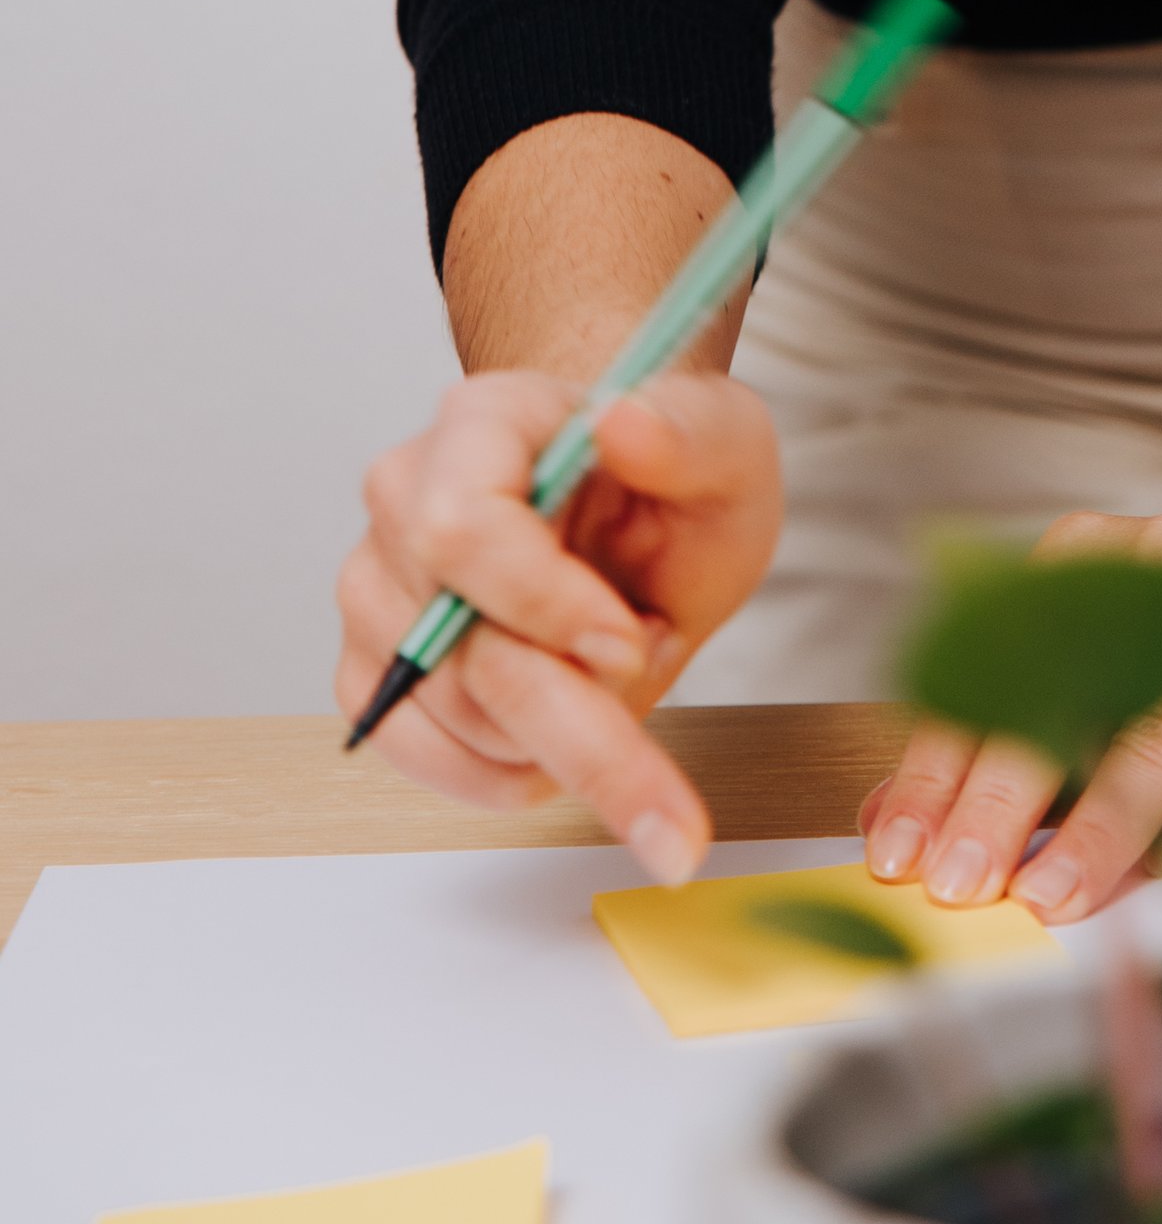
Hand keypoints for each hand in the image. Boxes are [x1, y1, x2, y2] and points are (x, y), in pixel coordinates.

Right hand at [334, 366, 780, 877]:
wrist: (636, 512)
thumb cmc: (673, 474)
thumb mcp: (725, 445)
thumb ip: (687, 436)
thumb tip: (622, 421)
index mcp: (484, 421)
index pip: (460, 526)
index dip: (541, 605)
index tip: (627, 643)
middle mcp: (405, 496)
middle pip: (459, 648)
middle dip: (578, 727)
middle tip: (669, 802)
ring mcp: (377, 585)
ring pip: (450, 714)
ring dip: (559, 737)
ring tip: (619, 673)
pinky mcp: (373, 665)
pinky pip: (419, 754)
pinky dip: (506, 773)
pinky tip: (569, 739)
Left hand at [857, 510, 1161, 925]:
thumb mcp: (1116, 695)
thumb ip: (1028, 760)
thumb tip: (913, 838)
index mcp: (1089, 564)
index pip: (993, 674)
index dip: (938, 767)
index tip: (898, 851)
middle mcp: (1161, 566)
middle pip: (1062, 696)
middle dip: (1000, 801)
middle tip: (960, 884)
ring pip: (1157, 730)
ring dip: (1099, 826)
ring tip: (1052, 895)